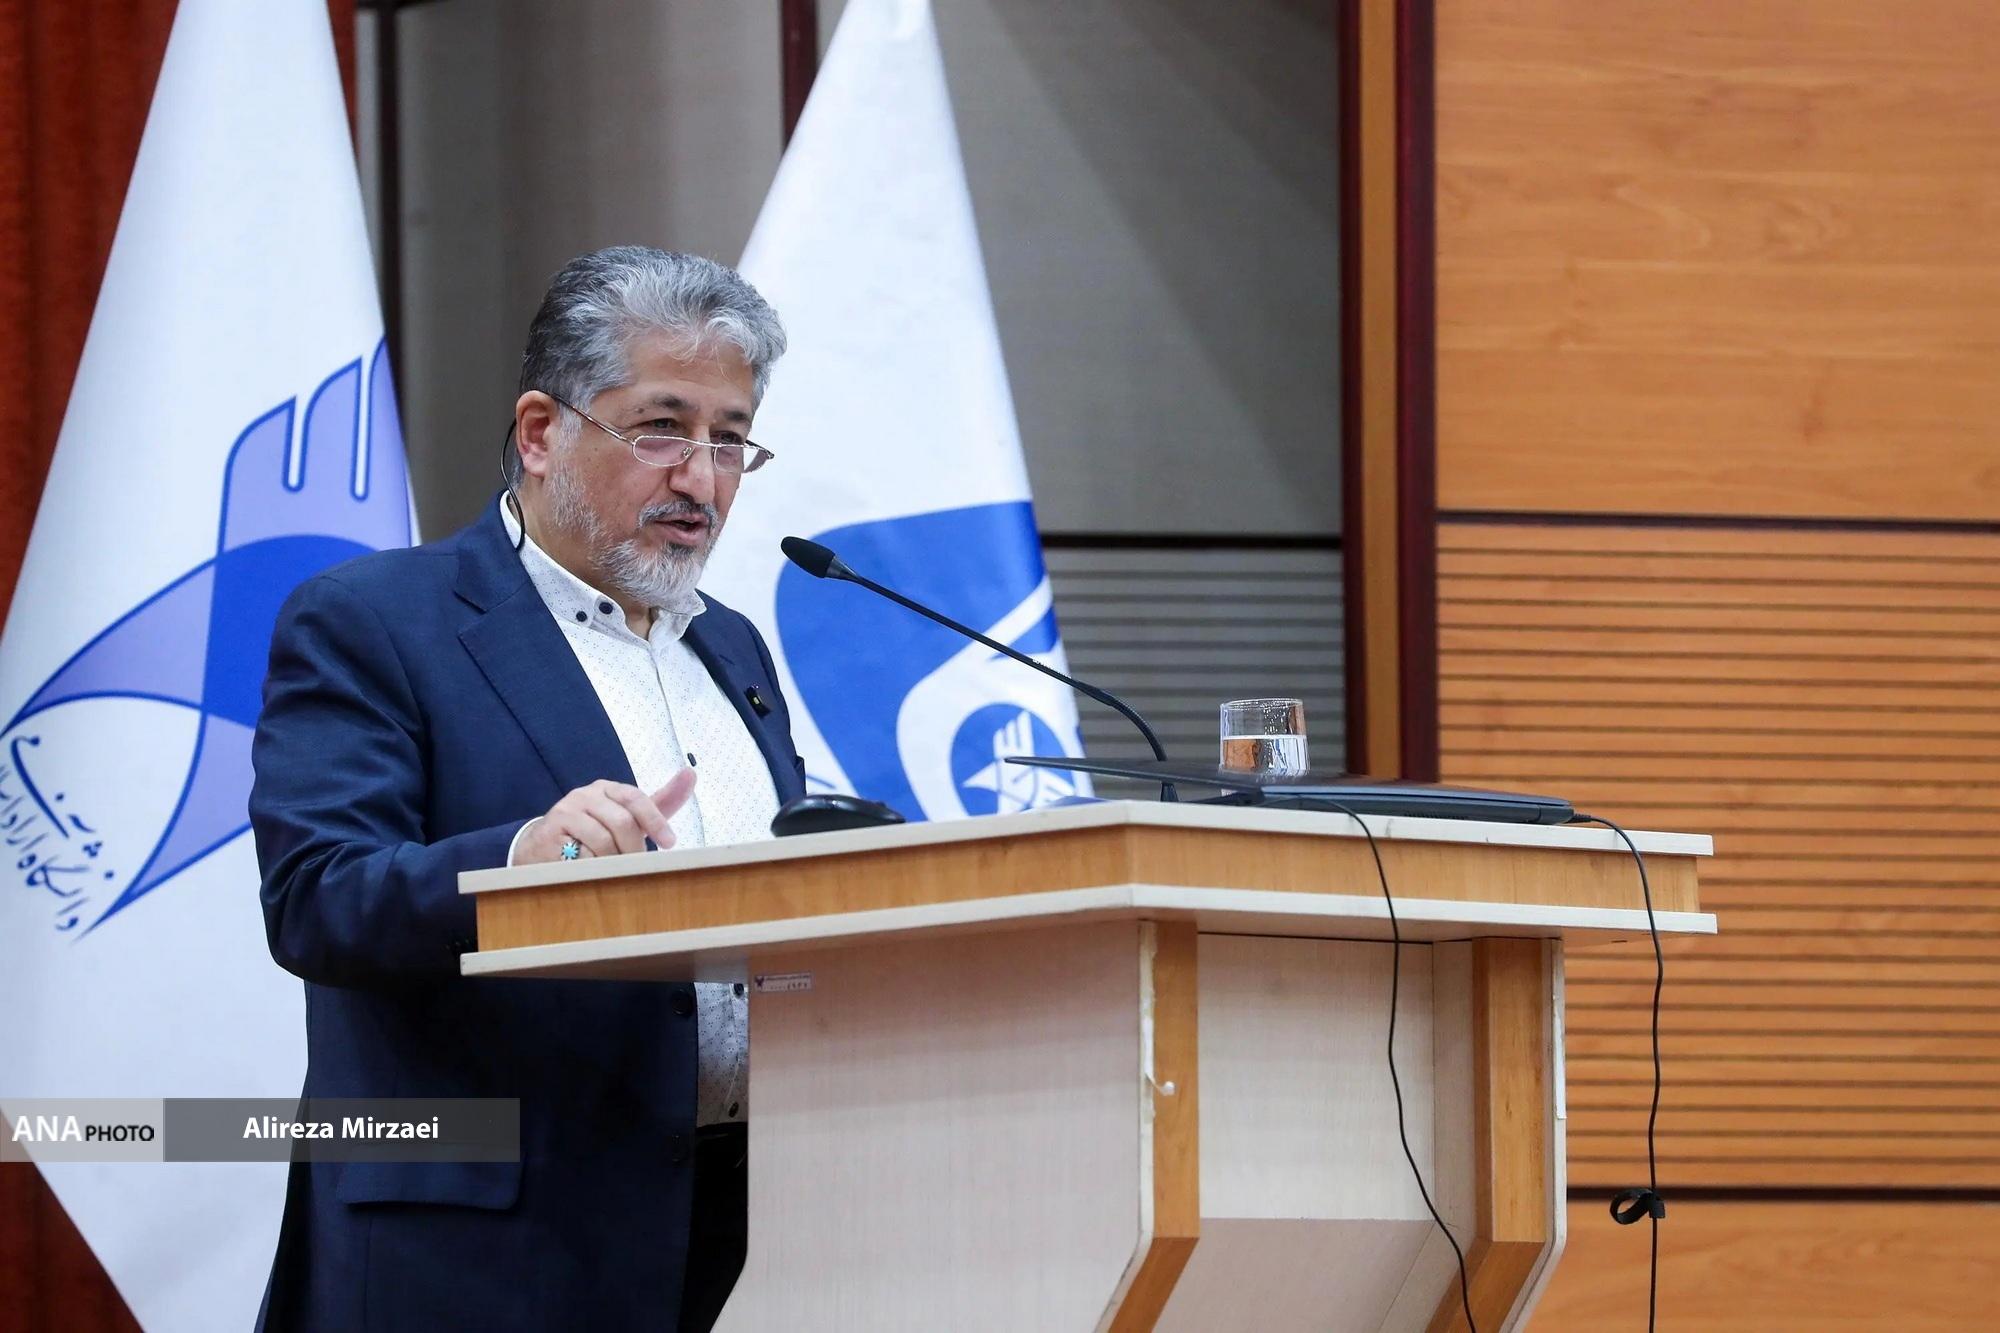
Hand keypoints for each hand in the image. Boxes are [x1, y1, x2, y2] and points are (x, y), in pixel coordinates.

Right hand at [515, 770, 697, 863]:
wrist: (544, 847)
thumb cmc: (594, 833)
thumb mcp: (627, 818)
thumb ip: (659, 803)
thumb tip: (690, 774)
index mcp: (607, 788)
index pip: (636, 798)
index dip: (655, 820)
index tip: (670, 843)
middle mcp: (585, 794)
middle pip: (622, 822)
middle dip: (634, 849)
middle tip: (637, 867)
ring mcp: (565, 811)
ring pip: (603, 841)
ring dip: (612, 861)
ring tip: (610, 869)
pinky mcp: (549, 832)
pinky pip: (580, 854)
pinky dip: (590, 867)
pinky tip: (586, 868)